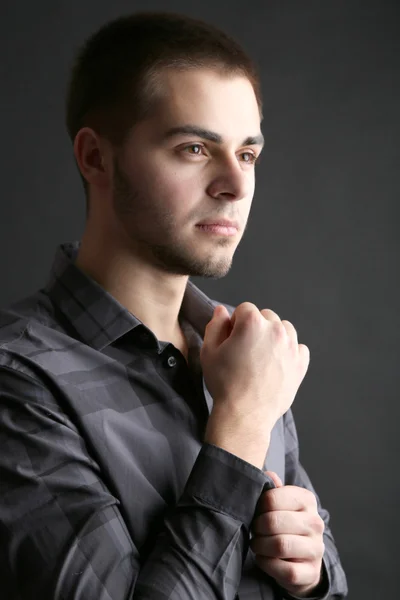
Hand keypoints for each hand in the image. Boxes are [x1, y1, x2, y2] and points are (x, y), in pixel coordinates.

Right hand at [202, 303, 309, 467]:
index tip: (231, 339)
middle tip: (245, 349)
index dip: (235, 322)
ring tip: (262, 355)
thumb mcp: (209, 351)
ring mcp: (291, 346)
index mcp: (252, 323)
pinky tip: (276, 363)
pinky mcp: (300, 364)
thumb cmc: (224, 382)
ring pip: (284, 328)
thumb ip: (216, 326)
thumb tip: (223, 311)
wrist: (245, 414)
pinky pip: (299, 347)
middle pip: (266, 315)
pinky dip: (289, 351)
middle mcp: (276, 330)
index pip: (244, 308)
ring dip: (274, 335)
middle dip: (255, 326)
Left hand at [250, 471, 324, 597]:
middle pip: (273, 522)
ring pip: (279, 546)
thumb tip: (268, 475)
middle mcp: (315, 522)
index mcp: (307, 500)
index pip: (272, 498)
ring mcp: (316, 548)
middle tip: (254, 530)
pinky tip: (264, 559)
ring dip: (260, 546)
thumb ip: (272, 489)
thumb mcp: (280, 503)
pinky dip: (267, 564)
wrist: (302, 557)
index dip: (258, 506)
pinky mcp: (311, 572)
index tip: (256, 512)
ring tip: (257, 543)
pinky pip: (284, 570)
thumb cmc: (285, 524)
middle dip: (257, 528)